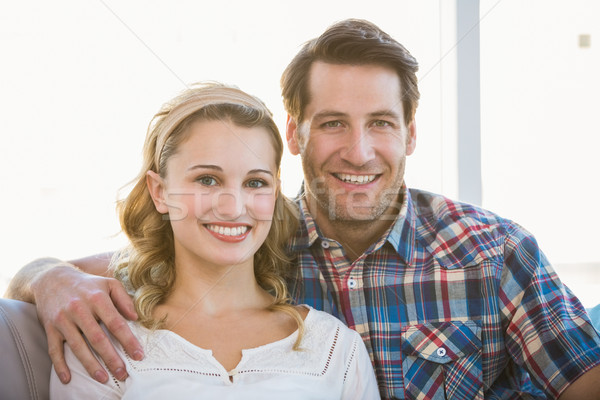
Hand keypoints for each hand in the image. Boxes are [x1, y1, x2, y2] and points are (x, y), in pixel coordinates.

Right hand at [31, 265, 142, 383]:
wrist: (51, 278)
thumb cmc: (87, 284)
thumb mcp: (108, 283)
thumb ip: (124, 299)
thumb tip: (135, 317)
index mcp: (97, 298)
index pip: (116, 323)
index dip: (128, 340)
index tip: (138, 355)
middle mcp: (79, 309)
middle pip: (97, 338)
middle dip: (111, 358)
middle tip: (123, 374)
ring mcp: (63, 319)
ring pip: (78, 347)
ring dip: (91, 365)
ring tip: (103, 378)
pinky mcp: (50, 328)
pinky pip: (54, 350)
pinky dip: (60, 365)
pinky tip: (68, 378)